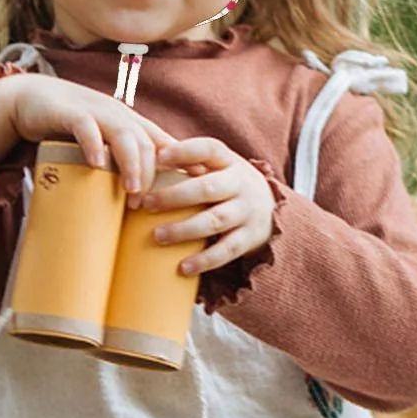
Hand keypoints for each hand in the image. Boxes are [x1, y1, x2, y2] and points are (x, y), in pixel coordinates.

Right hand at [0, 74, 175, 193]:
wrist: (34, 99)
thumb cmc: (72, 128)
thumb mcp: (102, 143)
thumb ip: (121, 163)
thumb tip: (140, 200)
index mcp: (130, 125)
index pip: (164, 142)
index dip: (184, 160)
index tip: (201, 183)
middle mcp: (119, 117)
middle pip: (147, 143)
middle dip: (153, 173)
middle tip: (151, 205)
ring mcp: (96, 113)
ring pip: (123, 135)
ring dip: (131, 163)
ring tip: (132, 190)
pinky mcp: (71, 113)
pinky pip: (86, 127)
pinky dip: (93, 145)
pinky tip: (96, 164)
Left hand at [133, 137, 276, 276]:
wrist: (271, 208)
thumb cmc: (227, 183)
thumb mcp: (216, 166)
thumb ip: (187, 159)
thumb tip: (145, 151)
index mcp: (229, 161)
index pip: (208, 149)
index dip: (184, 152)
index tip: (158, 157)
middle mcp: (240, 184)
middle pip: (207, 188)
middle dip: (175, 196)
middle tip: (147, 204)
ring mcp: (247, 211)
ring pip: (215, 220)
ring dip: (185, 229)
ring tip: (158, 236)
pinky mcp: (250, 238)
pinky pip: (227, 250)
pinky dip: (205, 260)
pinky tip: (183, 267)